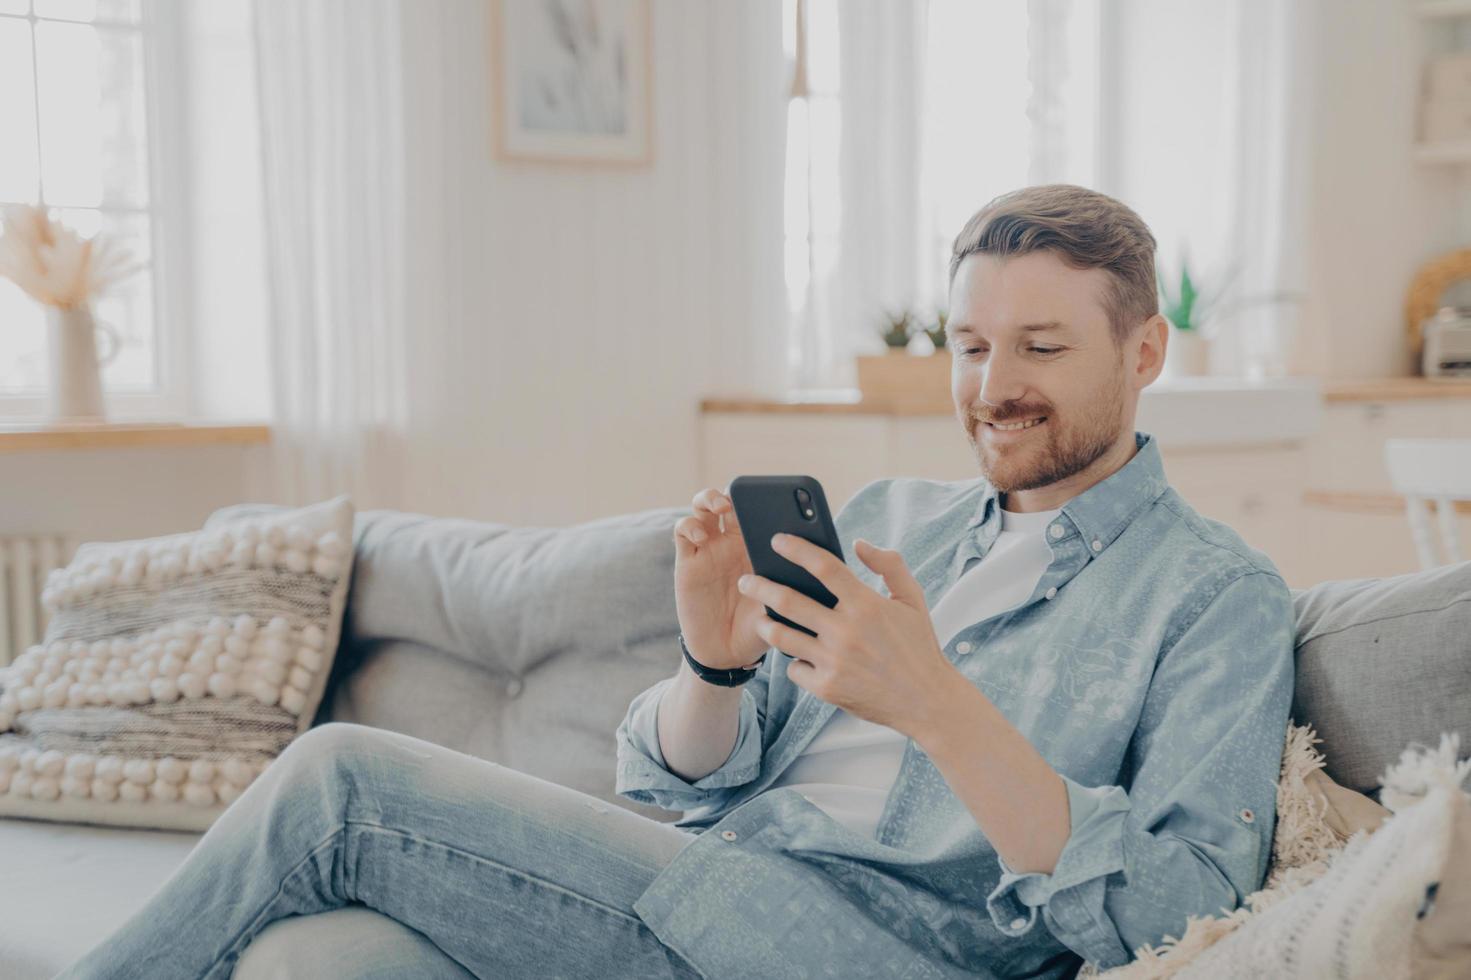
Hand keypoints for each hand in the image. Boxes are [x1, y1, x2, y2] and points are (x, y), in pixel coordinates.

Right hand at [671, 487, 772, 670]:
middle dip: (737, 491)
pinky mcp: (688, 561)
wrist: (727, 654)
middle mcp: (732, 542)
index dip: (769, 498)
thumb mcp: (780, 604)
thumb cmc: (759, 628)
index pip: (762, 511)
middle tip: (744, 497)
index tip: (780, 499)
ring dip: (710, 497)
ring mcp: (708, 549)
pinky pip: (683, 531)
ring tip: (721, 506)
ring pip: (703, 507)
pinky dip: (689, 525)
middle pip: (731, 500)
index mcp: (759, 547)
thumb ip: (790, 583)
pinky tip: (700, 536)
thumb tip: (811, 560)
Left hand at [735, 533, 957, 735]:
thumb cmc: (918, 647)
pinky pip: (794, 669)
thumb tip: (858, 543)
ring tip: (759, 617)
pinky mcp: (826, 688)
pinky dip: (794, 661)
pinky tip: (797, 656)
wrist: (926, 702)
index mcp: (866, 605)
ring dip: (765, 623)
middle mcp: (846, 632)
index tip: (777, 540)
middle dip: (760, 586)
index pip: (823, 567)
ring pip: (781, 636)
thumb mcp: (913, 599)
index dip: (796, 549)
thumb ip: (889, 565)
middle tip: (745, 580)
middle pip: (788, 600)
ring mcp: (833, 662)